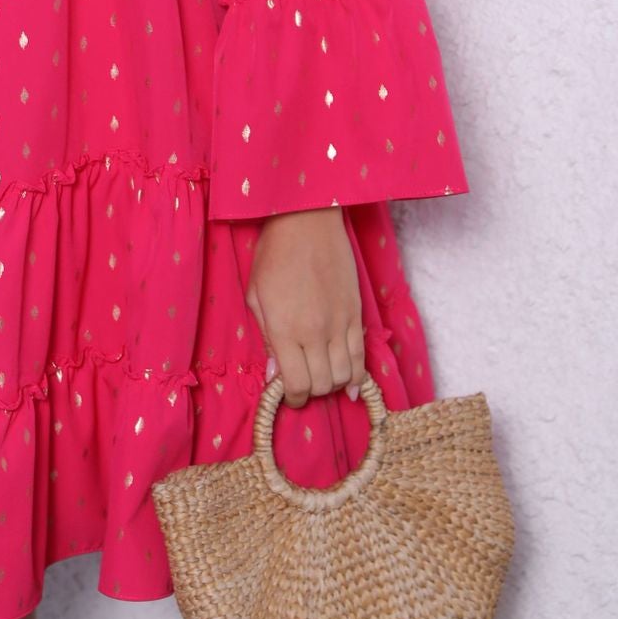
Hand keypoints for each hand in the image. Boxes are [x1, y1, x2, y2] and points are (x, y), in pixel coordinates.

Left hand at [245, 207, 366, 407]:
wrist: (308, 220)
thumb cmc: (273, 254)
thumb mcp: (256, 296)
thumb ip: (267, 338)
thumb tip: (274, 374)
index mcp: (286, 329)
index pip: (296, 384)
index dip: (292, 398)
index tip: (288, 395)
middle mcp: (316, 332)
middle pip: (322, 385)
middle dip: (311, 392)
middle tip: (302, 383)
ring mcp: (341, 324)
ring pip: (345, 376)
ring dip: (333, 384)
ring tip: (322, 378)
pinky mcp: (357, 314)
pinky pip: (362, 356)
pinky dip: (358, 375)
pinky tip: (351, 383)